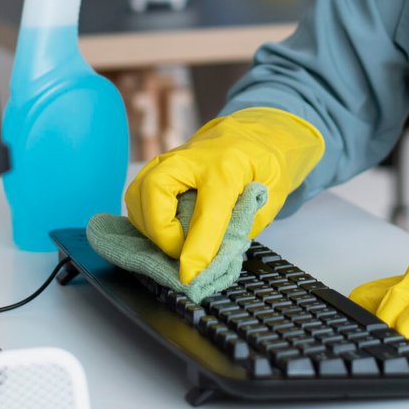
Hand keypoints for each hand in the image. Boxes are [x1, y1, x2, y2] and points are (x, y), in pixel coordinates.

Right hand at [124, 107, 323, 283]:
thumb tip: (216, 258)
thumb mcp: (272, 195)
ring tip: (175, 242)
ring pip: (137, 194)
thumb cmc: (263, 164)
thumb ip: (245, 224)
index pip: (208, 211)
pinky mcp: (157, 168)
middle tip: (181, 252)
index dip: (197, 247)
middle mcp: (192, 159)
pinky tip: (166, 231)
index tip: (190, 275)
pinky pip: (136, 196)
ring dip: (150, 228)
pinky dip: (145, 220)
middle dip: (161, 232)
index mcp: (229, 167)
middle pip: (155, 191)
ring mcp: (170, 160)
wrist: (252, 133)